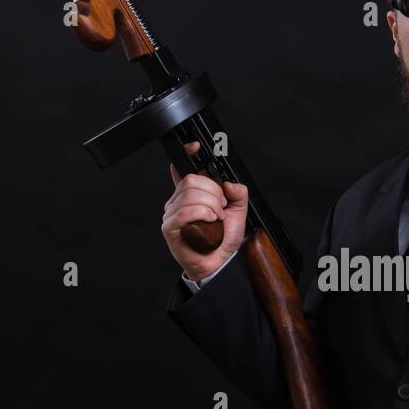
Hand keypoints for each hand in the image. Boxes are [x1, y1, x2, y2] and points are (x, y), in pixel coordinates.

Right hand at [161, 140, 248, 280]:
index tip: (195, 146)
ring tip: (215, 219)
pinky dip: (202, 214)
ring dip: (211, 206)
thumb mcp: (238, 212)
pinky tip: (209, 221)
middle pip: (192, 179)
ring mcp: (171, 212)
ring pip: (190, 194)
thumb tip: (230, 183)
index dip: (187, 153)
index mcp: (191, 192)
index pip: (182, 166)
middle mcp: (178, 200)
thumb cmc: (222, 239)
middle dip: (213, 193)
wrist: (218, 263)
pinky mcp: (169, 227)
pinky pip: (185, 211)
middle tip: (220, 209)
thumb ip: (238, 193)